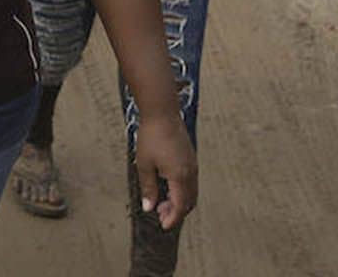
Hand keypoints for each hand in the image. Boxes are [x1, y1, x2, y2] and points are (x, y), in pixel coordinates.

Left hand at [132, 114, 196, 229]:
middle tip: (160, 214)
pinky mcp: (191, 159)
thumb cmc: (151, 137)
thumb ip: (148, 188)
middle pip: (189, 202)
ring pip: (191, 193)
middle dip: (176, 212)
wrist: (162, 113)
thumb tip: (149, 207)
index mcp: (179, 176)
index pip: (180, 206)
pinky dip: (182, 191)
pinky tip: (167, 187)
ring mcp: (193, 165)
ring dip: (179, 201)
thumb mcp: (144, 165)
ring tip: (161, 202)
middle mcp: (190, 173)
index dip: (172, 218)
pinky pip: (191, 182)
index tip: (163, 225)